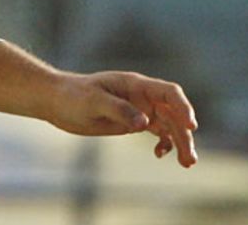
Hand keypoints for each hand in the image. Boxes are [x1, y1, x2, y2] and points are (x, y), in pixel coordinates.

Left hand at [47, 71, 197, 167]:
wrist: (57, 101)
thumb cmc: (73, 96)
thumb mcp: (94, 102)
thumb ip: (119, 110)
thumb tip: (145, 123)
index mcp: (136, 85)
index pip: (168, 93)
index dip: (183, 107)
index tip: (190, 126)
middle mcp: (143, 96)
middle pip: (173, 113)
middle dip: (184, 134)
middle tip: (190, 159)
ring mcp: (140, 109)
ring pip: (169, 125)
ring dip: (180, 142)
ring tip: (188, 163)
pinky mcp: (133, 122)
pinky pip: (157, 131)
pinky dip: (164, 143)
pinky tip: (160, 154)